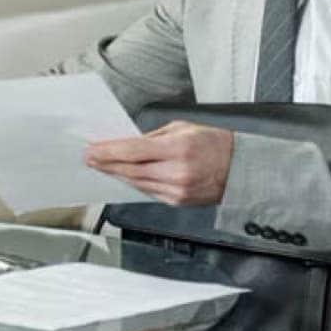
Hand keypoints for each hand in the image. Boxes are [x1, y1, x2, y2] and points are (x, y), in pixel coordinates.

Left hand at [83, 121, 234, 205]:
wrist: (240, 168)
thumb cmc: (214, 145)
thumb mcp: (182, 129)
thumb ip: (152, 137)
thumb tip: (127, 144)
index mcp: (178, 148)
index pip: (133, 151)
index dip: (108, 152)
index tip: (92, 151)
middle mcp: (177, 172)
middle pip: (131, 170)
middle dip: (106, 164)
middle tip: (90, 159)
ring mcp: (177, 190)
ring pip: (137, 183)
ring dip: (117, 174)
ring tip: (102, 166)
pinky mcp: (178, 201)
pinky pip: (148, 191)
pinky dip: (134, 183)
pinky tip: (124, 176)